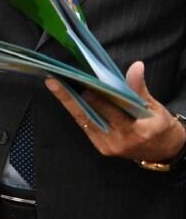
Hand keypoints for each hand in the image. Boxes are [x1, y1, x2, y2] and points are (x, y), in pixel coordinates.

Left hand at [46, 61, 185, 162]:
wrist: (164, 151)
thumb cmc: (161, 127)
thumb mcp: (156, 108)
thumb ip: (140, 90)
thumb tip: (136, 66)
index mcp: (137, 132)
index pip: (114, 114)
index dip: (98, 101)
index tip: (83, 86)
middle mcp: (119, 142)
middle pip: (90, 117)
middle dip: (70, 100)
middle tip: (53, 82)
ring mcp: (108, 146)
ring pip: (84, 122)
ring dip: (69, 104)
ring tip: (55, 86)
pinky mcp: (101, 148)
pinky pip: (87, 127)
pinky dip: (78, 112)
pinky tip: (67, 97)